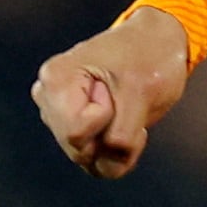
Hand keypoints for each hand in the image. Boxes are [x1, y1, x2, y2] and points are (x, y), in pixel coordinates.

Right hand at [31, 7, 192, 178]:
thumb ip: (122, 133)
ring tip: (129, 110)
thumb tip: (107, 164)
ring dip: (117, 145)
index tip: (116, 91)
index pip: (75, 132)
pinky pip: (94, 159)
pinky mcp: (74, 126)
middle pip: (78, 149)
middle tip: (129, 102)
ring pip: (87, 158)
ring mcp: (59, 114)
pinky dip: (116, 149)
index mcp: (57, 79)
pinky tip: (127, 122)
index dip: (106, 120)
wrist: (157, 42)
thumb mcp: (142, 92)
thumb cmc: (150, 57)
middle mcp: (48, 98)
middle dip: (112, 137)